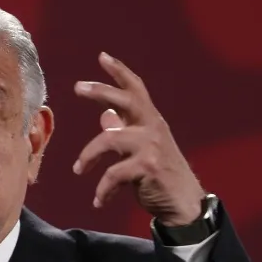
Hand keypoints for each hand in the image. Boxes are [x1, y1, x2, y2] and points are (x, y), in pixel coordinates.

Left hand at [72, 52, 205, 225]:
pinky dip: (102, 189)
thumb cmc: (160, 177)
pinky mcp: (147, 166)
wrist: (184, 204)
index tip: (102, 56)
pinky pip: (112, 174)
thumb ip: (124, 131)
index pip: (136, 89)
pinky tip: (99, 201)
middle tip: (77, 87)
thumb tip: (104, 116)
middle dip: (100, 91)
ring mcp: (151, 146)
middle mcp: (153, 128)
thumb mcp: (141, 150)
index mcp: (150, 121)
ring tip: (79, 171)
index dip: (120, 72)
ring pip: (108, 140)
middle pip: (126, 100)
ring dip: (88, 157)